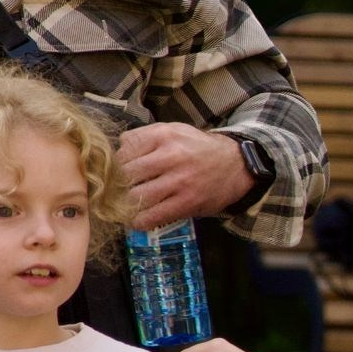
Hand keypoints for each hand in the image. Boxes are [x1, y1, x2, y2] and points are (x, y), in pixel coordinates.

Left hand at [119, 125, 253, 229]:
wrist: (236, 164)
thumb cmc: (198, 148)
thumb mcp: (173, 130)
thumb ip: (144, 137)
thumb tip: (116, 152)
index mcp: (163, 135)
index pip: (123, 151)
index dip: (116, 163)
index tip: (118, 171)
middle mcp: (171, 156)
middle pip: (126, 174)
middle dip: (118, 184)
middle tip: (116, 191)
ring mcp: (179, 181)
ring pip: (136, 196)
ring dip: (126, 204)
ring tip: (124, 205)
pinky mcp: (187, 202)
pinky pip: (153, 216)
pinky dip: (139, 220)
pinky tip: (137, 219)